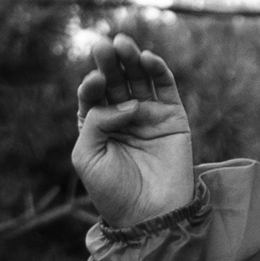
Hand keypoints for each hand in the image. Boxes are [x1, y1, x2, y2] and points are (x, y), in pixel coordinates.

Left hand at [73, 35, 193, 230]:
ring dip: (131, 58)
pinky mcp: (172, 118)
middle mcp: (122, 116)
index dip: (92, 83)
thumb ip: (95, 121)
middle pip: (115, 80)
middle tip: (104, 45)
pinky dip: (157, 69)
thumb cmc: (112, 191)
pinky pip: (165, 87)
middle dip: (109, 62)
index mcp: (97, 125)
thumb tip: (126, 103)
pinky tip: (146, 59)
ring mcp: (148, 115)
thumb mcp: (87, 156)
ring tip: (123, 44)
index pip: (93, 94)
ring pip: (139, 78)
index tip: (93, 81)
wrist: (148, 216)